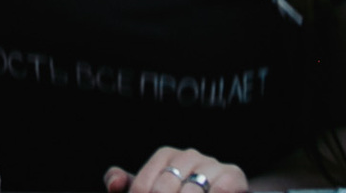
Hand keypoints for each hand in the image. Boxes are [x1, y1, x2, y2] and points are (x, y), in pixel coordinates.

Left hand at [104, 147, 247, 192]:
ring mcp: (211, 165)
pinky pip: (220, 188)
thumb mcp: (153, 191)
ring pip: (190, 191)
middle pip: (164, 187)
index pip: (143, 184)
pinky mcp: (233, 175)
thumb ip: (128, 186)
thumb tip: (113, 184)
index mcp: (166, 156)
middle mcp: (188, 155)